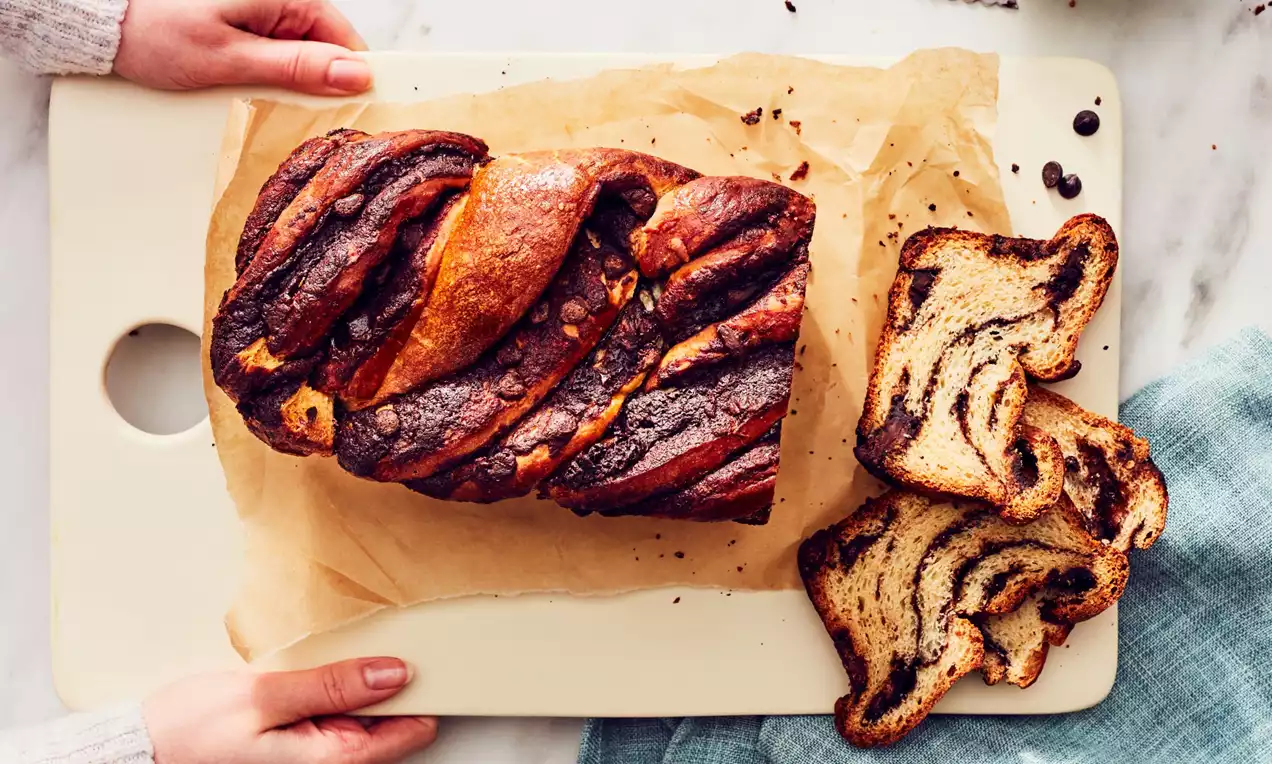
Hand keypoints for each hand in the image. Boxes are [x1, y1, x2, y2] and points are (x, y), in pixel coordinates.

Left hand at [114, 0, 372, 94]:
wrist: (106, 24)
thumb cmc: (158, 31)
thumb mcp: (231, 58)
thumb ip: (296, 67)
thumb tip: (354, 75)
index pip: (344, 38)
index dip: (353, 76)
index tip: (355, 111)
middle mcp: (278, 1)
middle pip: (324, 49)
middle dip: (318, 84)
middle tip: (300, 116)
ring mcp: (261, 14)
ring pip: (301, 57)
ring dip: (292, 85)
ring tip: (264, 101)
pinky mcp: (246, 28)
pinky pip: (277, 56)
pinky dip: (272, 79)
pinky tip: (253, 92)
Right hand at [142, 657, 437, 763]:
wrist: (140, 751)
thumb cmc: (189, 733)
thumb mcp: (263, 697)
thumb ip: (332, 686)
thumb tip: (393, 673)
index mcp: (332, 760)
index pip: (410, 732)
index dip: (422, 692)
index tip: (426, 657)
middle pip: (389, 722)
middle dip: (386, 683)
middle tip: (373, 642)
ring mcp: (313, 757)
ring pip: (361, 716)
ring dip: (356, 684)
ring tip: (334, 654)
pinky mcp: (298, 744)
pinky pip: (332, 715)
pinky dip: (331, 690)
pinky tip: (310, 671)